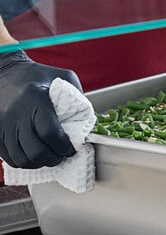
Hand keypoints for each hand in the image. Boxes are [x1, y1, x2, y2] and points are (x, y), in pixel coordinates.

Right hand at [0, 49, 82, 168]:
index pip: (50, 133)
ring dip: (39, 163)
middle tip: (61, 155)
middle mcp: (17, 114)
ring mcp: (4, 124)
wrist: (5, 72)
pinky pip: (10, 158)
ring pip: (22, 159)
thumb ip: (78, 98)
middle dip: (54, 159)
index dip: (64, 147)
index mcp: (36, 99)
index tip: (71, 148)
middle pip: (36, 151)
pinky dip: (24, 161)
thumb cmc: (38, 75)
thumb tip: (88, 123)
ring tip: (48, 156)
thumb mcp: (63, 78)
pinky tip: (34, 155)